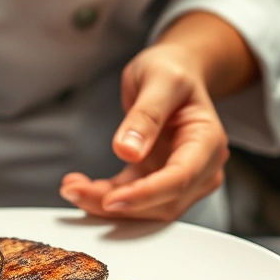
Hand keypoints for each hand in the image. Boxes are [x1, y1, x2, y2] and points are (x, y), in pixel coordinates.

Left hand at [59, 12, 256, 220]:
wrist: (175, 71)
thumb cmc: (172, 71)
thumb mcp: (160, 80)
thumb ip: (146, 115)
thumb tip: (127, 151)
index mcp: (207, 141)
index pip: (180, 178)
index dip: (146, 193)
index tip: (112, 199)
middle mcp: (200, 167)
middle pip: (163, 201)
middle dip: (119, 203)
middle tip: (76, 191)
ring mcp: (180, 177)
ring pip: (146, 208)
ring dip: (107, 203)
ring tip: (71, 188)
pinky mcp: (156, 178)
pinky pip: (131, 196)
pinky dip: (105, 196)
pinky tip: (81, 186)